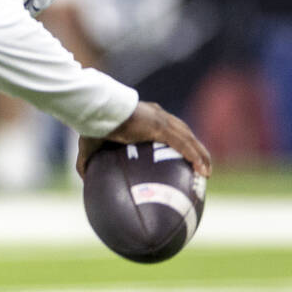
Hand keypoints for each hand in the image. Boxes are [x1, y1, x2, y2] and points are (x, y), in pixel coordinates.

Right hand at [77, 101, 212, 178]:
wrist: (94, 111)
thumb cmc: (91, 125)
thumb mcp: (89, 146)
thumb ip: (88, 163)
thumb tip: (85, 180)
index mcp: (146, 118)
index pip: (168, 129)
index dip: (178, 142)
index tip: (184, 157)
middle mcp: (158, 116)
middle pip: (184, 133)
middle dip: (195, 149)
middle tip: (201, 167)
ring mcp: (161, 120)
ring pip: (188, 138)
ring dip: (201, 155)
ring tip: (206, 173)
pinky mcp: (160, 127)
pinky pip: (183, 144)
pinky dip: (194, 157)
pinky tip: (203, 171)